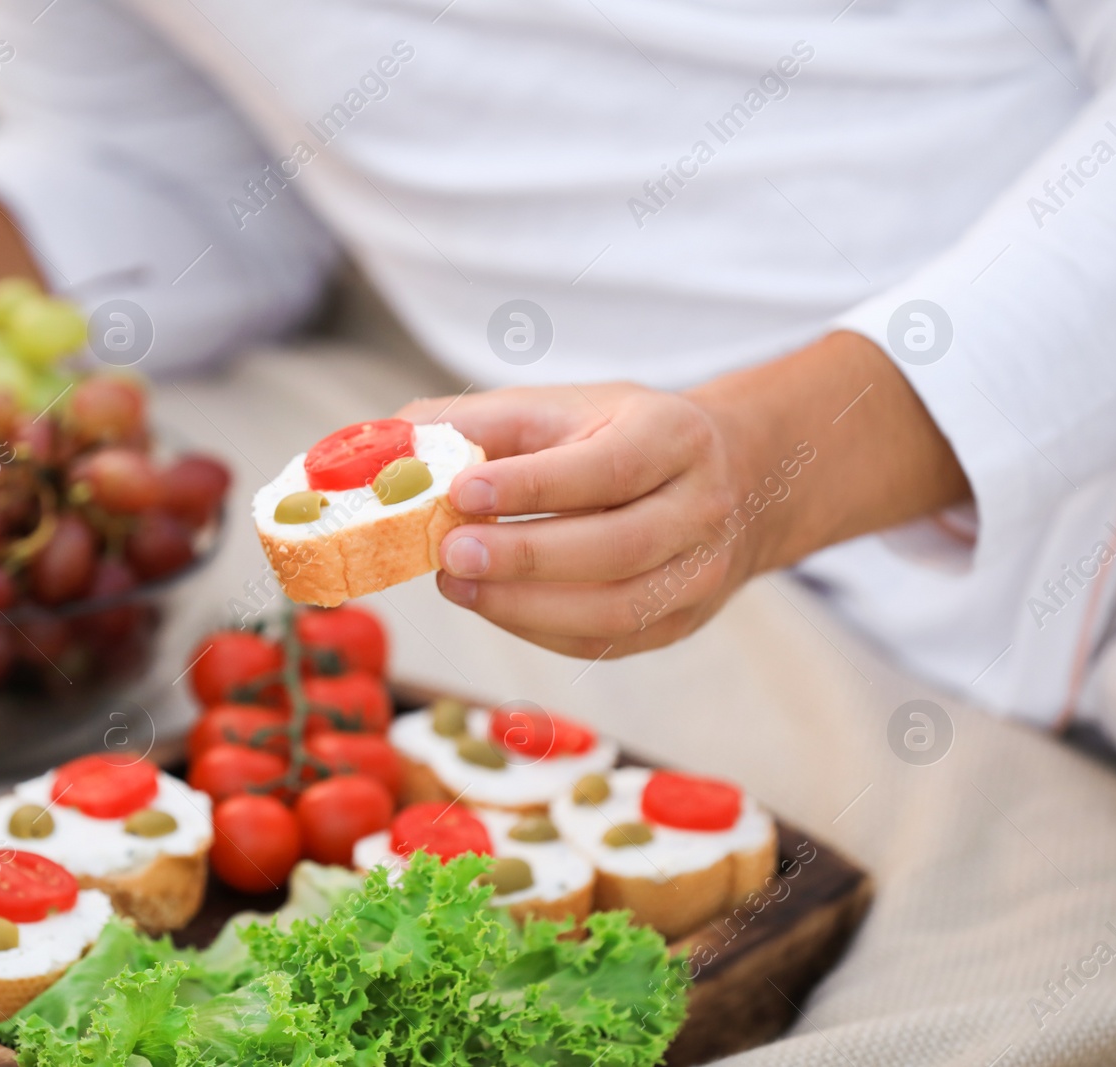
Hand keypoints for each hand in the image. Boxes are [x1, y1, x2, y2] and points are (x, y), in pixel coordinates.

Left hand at [397, 383, 764, 658]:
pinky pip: (604, 640)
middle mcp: (700, 508)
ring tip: (456, 584)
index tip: (461, 491)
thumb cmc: (615, 437)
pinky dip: (537, 627)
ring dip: (524, 604)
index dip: (532, 485)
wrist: (725, 479)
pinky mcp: (676, 623)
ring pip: (615, 608)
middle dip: (524, 557)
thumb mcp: (559, 408)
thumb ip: (475, 424)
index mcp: (673, 436)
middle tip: (449, 553)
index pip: (607, 469)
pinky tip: (489, 604)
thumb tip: (389, 448)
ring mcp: (697, 574)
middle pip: (616, 548)